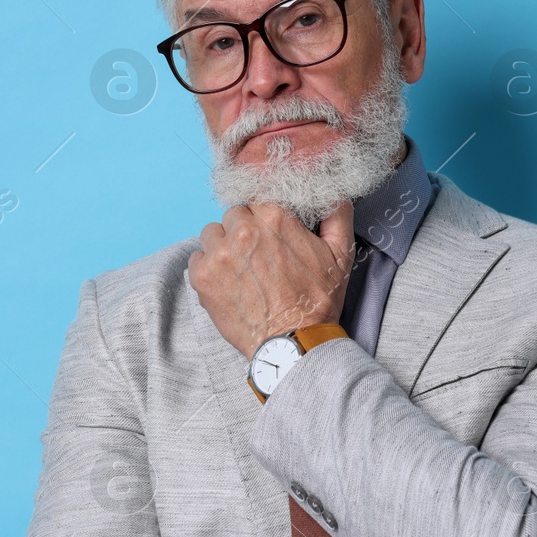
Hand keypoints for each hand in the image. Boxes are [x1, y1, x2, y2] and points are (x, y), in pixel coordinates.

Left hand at [187, 200, 355, 360]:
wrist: (293, 343)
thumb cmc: (317, 302)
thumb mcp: (340, 255)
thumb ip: (337, 216)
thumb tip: (334, 193)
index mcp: (274, 218)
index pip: (257, 199)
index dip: (264, 218)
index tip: (269, 234)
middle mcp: (243, 231)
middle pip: (234, 215)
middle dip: (244, 230)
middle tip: (258, 256)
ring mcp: (219, 254)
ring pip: (212, 234)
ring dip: (223, 246)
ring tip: (241, 270)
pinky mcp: (202, 277)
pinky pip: (197, 258)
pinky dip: (208, 268)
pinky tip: (227, 284)